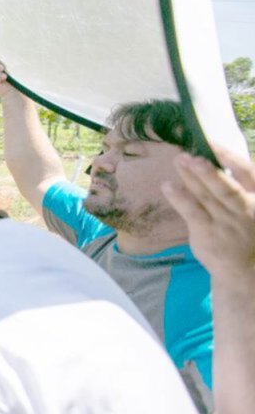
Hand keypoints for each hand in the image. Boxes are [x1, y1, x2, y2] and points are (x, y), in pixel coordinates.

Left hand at [163, 147, 254, 279]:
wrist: (244, 270)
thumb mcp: (250, 207)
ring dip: (190, 177)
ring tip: (178, 160)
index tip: (212, 143)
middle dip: (207, 170)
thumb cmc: (244, 231)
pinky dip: (179, 198)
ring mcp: (226, 222)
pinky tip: (167, 186)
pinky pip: (192, 212)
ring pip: (206, 196)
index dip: (230, 158)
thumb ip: (236, 186)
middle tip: (189, 154)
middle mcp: (244, 210)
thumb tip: (208, 160)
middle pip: (225, 187)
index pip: (248, 174)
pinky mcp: (208, 233)